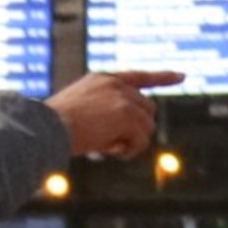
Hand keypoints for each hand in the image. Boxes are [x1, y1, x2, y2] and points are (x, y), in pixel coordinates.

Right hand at [48, 68, 179, 161]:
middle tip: (112, 145)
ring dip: (131, 142)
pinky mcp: (128, 115)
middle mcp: (116, 84)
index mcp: (103, 79)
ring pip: (147, 126)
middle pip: (147, 109)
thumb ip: (102, 115)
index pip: (139, 76)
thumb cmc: (51, 127)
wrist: (45, 127)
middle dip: (136, 129)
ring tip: (107, 149)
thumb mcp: (77, 112)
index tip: (182, 76)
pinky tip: (111, 152)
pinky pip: (142, 139)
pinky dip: (130, 150)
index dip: (162, 77)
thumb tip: (121, 139)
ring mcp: (123, 98)